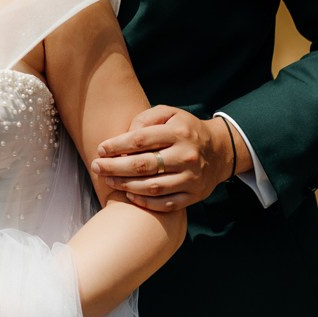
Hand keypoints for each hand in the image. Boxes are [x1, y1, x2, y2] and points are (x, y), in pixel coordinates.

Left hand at [92, 106, 234, 210]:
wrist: (221, 150)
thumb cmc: (186, 130)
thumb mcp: (170, 114)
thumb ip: (146, 118)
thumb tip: (126, 134)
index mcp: (178, 133)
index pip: (140, 140)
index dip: (117, 145)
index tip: (101, 149)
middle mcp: (186, 156)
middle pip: (143, 165)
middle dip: (114, 167)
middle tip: (96, 167)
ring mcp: (191, 178)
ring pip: (152, 186)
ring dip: (126, 185)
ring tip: (109, 181)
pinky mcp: (194, 195)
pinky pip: (166, 203)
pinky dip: (146, 202)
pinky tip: (130, 195)